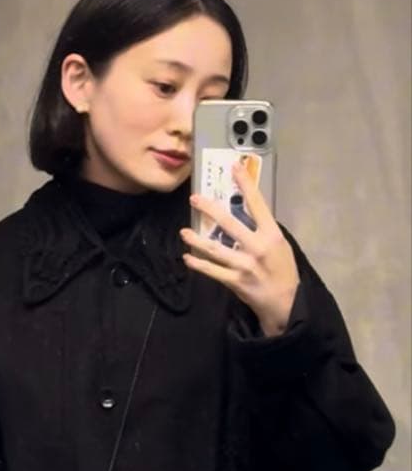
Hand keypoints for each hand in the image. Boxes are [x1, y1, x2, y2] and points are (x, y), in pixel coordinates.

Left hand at [179, 161, 299, 335]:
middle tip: (195, 199)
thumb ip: (264, 230)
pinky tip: (187, 258)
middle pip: (229, 223)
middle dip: (209, 209)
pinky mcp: (235, 281)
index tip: (234, 168)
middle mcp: (257, 247)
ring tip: (184, 232)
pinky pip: (212, 271)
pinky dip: (198, 264)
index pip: (257, 204)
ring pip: (215, 248)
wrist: (285, 302)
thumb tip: (246, 213)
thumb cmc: (283, 271)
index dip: (245, 184)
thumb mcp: (281, 246)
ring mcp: (245, 265)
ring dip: (197, 240)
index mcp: (271, 234)